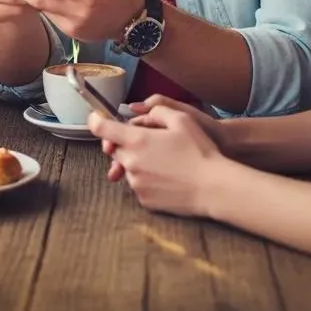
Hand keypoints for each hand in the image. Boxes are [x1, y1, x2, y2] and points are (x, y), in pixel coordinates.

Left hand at [105, 96, 224, 181]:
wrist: (215, 189)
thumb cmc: (200, 151)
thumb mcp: (181, 119)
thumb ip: (156, 110)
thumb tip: (139, 112)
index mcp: (136, 140)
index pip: (101, 128)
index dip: (96, 120)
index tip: (97, 118)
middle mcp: (131, 162)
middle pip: (114, 149)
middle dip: (124, 143)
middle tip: (146, 141)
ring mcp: (136, 183)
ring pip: (127, 168)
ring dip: (137, 162)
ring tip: (163, 161)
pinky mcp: (144, 200)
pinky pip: (138, 185)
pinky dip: (146, 179)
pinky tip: (167, 177)